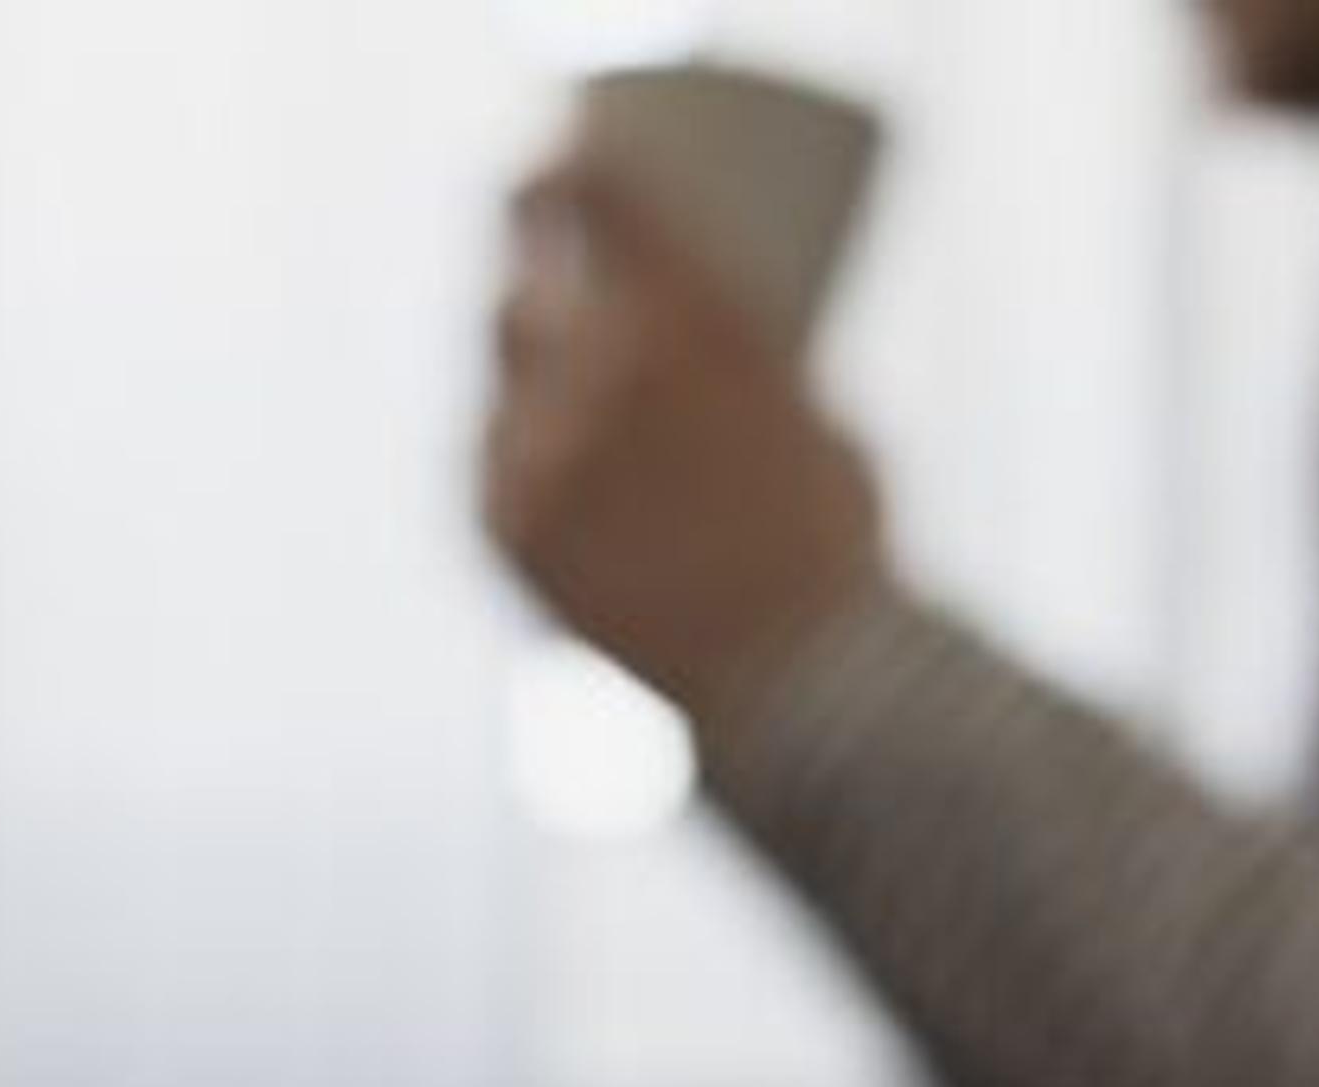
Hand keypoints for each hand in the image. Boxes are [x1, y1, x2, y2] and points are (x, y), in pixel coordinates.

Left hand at [484, 156, 890, 738]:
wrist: (796, 684)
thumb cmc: (833, 546)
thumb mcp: (806, 407)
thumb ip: (731, 364)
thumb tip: (688, 342)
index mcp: (681, 315)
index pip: (588, 192)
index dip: (565, 169)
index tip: (565, 169)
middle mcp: (590, 368)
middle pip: (525, 277)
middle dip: (533, 256)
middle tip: (547, 255)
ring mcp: (534, 452)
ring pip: (501, 368)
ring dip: (525, 355)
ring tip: (551, 359)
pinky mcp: (501, 525)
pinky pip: (485, 455)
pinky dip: (512, 442)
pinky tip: (531, 444)